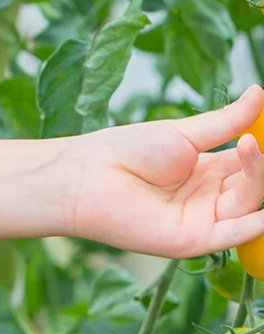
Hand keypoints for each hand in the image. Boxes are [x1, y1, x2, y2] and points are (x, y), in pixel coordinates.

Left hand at [62, 86, 263, 255]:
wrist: (87, 174)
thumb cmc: (127, 151)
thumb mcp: (183, 133)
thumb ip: (226, 122)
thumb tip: (259, 93)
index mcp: (209, 171)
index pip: (251, 164)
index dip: (262, 152)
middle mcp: (211, 198)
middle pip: (253, 186)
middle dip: (262, 166)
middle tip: (258, 143)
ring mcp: (204, 220)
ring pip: (247, 206)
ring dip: (257, 181)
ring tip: (252, 149)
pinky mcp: (193, 240)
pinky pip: (232, 235)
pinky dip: (253, 224)